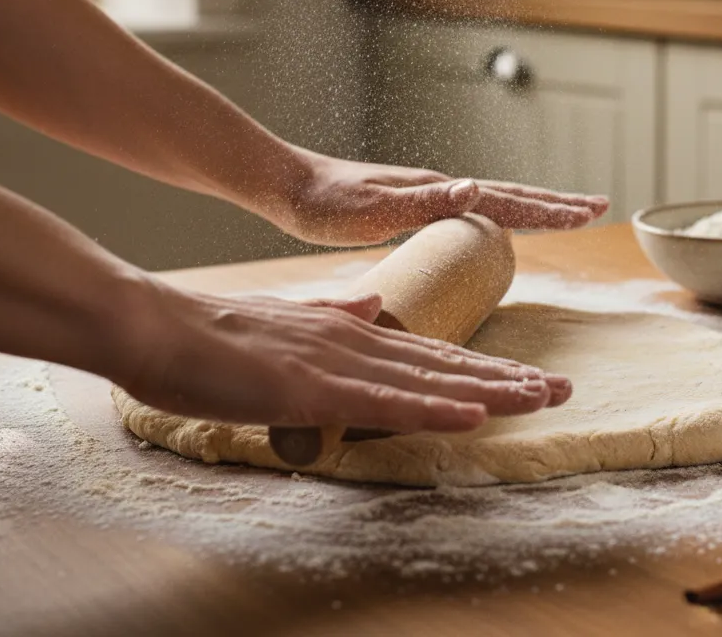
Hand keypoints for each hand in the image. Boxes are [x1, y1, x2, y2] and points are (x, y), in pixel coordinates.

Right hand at [120, 284, 571, 432]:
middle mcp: (356, 340)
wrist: (162, 326)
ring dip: (488, 391)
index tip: (524, 379)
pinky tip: (472, 414)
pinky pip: (383, 402)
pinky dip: (432, 409)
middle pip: (443, 365)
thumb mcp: (288, 320)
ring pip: (428, 380)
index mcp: (350, 331)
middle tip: (560, 391)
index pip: (429, 353)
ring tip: (540, 398)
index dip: (480, 368)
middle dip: (505, 380)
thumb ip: (334, 314)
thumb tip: (373, 306)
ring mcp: (337, 362)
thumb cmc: (218, 335)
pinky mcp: (312, 387)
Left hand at [272, 152, 609, 245]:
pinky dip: (502, 215)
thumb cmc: (327, 204)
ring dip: (535, 207)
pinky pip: (474, 211)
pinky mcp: (417, 206)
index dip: (549, 210)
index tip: (590, 212)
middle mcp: (441, 188)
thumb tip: (477, 187)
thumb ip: (425, 200)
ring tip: (567, 212)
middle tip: (598, 206)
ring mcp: (431, 194)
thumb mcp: (374, 207)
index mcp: (438, 190)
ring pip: (496, 201)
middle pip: (511, 195)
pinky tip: (502, 222)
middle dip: (556, 203)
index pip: (506, 201)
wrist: (292, 187)